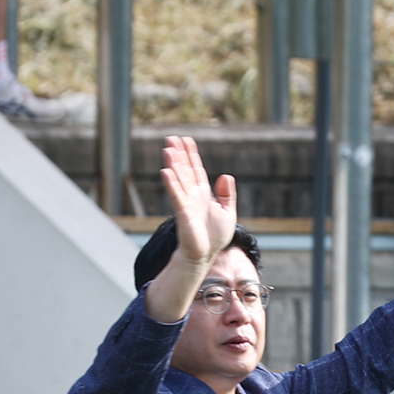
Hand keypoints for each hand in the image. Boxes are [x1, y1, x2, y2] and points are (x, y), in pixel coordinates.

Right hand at [158, 136, 237, 270]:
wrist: (205, 255)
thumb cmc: (214, 237)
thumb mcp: (227, 212)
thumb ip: (227, 194)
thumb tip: (226, 174)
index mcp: (203, 194)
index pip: (196, 169)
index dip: (191, 154)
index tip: (186, 140)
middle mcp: (193, 195)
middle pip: (184, 170)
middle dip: (178, 154)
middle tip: (170, 137)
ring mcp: (186, 203)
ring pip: (179, 179)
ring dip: (173, 164)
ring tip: (167, 148)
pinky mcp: (183, 213)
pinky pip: (176, 195)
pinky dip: (172, 183)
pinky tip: (166, 171)